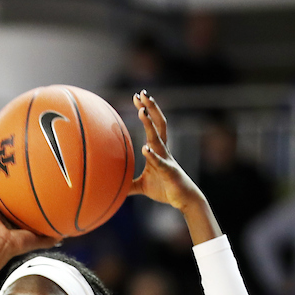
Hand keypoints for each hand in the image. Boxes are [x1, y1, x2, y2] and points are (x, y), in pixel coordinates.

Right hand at [0, 160, 57, 290]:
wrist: (0, 247)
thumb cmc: (18, 245)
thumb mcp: (39, 239)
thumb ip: (51, 237)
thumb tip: (66, 235)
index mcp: (15, 214)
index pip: (20, 197)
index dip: (24, 187)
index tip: (32, 173)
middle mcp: (3, 207)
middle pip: (7, 186)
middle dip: (9, 173)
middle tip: (14, 158)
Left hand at [127, 91, 201, 210]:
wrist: (183, 200)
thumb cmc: (164, 190)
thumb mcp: (141, 186)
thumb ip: (127, 184)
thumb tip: (111, 187)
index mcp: (158, 150)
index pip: (152, 126)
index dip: (146, 111)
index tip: (137, 98)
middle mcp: (163, 151)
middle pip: (158, 124)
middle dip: (150, 108)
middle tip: (142, 94)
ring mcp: (167, 160)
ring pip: (158, 138)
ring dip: (150, 125)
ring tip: (142, 112)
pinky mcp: (169, 172)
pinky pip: (160, 162)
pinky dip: (152, 155)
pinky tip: (145, 148)